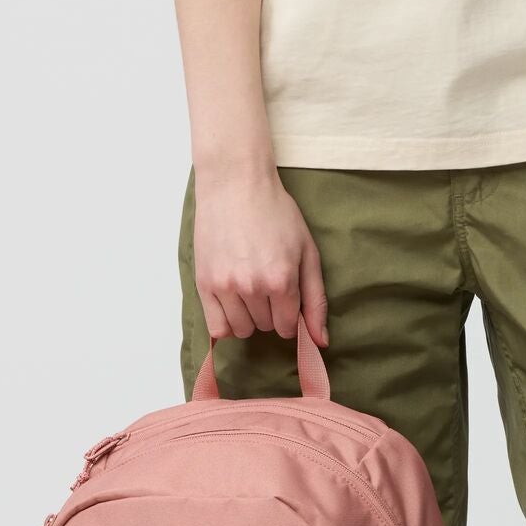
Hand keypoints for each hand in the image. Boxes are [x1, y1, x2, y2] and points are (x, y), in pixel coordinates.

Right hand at [192, 167, 327, 343]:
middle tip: (265, 283)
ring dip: (248, 317)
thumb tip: (321, 342)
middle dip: (270, 312)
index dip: (289, 316)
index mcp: (281, 280)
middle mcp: (252, 287)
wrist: (235, 182)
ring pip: (242, 330)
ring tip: (248, 289)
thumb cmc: (275, 213)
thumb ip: (315, 300)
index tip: (285, 297)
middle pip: (266, 327)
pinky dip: (226, 324)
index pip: (288, 327)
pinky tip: (232, 304)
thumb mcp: (307, 252)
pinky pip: (216, 328)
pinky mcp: (204, 283)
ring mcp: (225, 286)